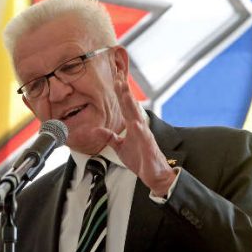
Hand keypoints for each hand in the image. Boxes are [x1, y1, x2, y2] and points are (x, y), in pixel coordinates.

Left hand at [98, 76, 176, 195]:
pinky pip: (143, 136)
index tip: (116, 78)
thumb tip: (97, 130)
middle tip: (119, 77)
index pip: (125, 106)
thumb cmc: (140, 159)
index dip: (120, 93)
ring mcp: (144, 135)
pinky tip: (135, 123)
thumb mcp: (120, 148)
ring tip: (125, 92)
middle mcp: (139, 127)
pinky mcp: (148, 146)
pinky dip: (139, 129)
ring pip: (136, 116)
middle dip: (125, 91)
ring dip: (131, 104)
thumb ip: (110, 138)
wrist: (153, 174)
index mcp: (133, 126)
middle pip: (131, 106)